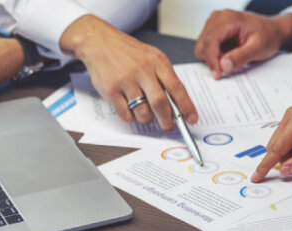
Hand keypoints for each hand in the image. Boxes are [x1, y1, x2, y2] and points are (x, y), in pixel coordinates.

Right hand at [61, 15, 197, 129]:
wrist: (99, 42)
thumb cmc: (129, 53)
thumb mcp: (153, 58)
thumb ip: (165, 78)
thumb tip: (178, 105)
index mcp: (157, 62)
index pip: (177, 88)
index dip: (186, 106)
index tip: (192, 119)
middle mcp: (142, 70)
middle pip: (160, 103)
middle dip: (167, 120)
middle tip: (169, 126)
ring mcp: (125, 80)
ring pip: (143, 112)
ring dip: (147, 118)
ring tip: (145, 111)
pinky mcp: (110, 90)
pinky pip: (125, 114)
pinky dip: (131, 117)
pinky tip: (129, 107)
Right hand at [195, 10, 291, 79]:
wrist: (272, 30)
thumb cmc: (268, 36)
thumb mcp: (259, 48)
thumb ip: (241, 57)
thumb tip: (223, 65)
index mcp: (228, 18)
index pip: (210, 41)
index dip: (211, 60)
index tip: (217, 75)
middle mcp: (217, 17)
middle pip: (203, 45)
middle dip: (213, 59)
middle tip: (230, 65)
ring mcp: (214, 23)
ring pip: (202, 47)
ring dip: (214, 57)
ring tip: (232, 56)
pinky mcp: (213, 30)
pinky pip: (206, 47)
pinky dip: (215, 55)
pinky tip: (229, 54)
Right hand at [251, 105, 291, 182]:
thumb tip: (284, 170)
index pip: (276, 150)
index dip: (265, 166)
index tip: (256, 177)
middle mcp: (290, 115)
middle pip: (274, 146)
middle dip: (284, 158)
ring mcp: (290, 113)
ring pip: (278, 142)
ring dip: (288, 152)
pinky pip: (283, 135)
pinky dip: (291, 145)